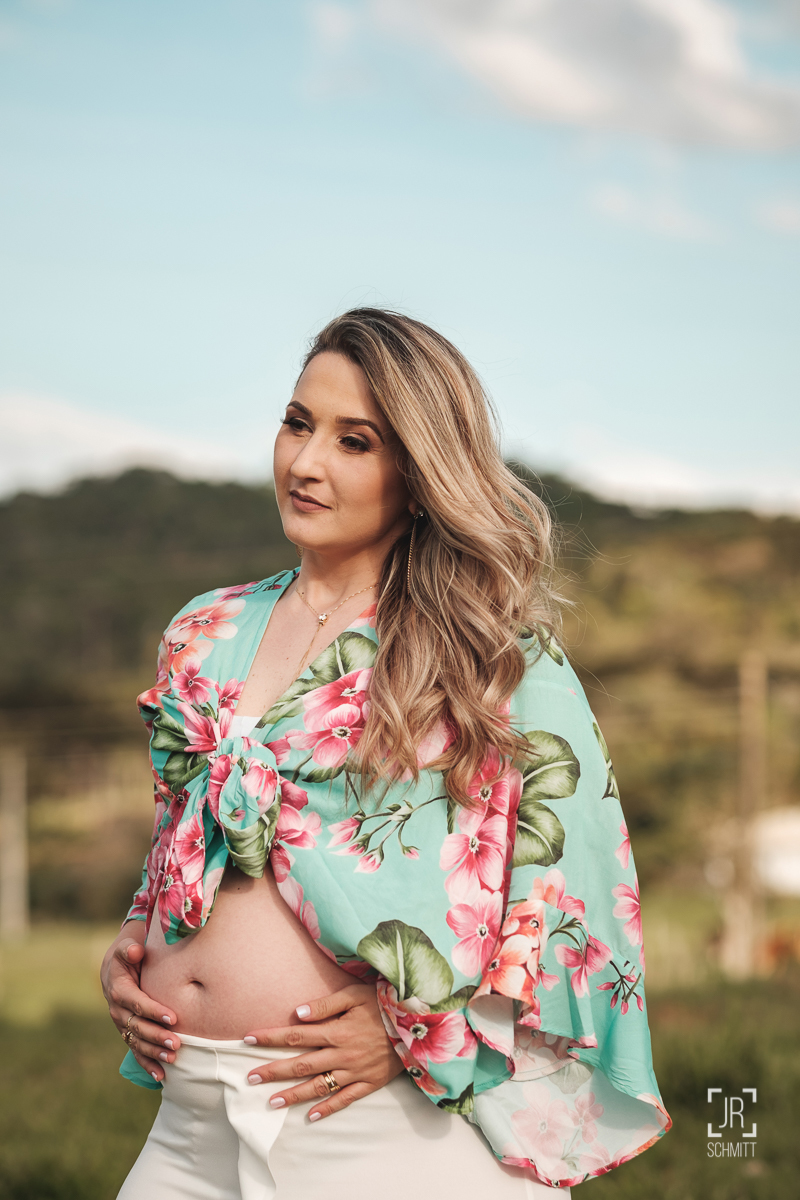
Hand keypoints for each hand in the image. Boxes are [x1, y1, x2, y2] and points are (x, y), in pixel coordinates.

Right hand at [100, 926, 180, 1083]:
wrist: (116, 967)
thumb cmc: (128, 954)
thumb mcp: (125, 947)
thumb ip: (129, 949)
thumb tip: (136, 951)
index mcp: (118, 989)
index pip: (136, 1002)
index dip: (153, 1010)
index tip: (173, 1017)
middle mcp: (118, 1010)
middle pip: (137, 1027)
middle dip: (157, 1036)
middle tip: (177, 1043)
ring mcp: (122, 1024)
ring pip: (137, 1041)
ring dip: (154, 1052)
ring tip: (173, 1058)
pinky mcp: (128, 1032)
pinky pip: (136, 1050)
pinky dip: (147, 1064)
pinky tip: (161, 1076)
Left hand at [243, 982, 403, 1120]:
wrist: (417, 1023)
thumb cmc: (383, 1003)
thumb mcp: (355, 994)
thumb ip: (326, 1003)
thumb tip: (298, 1013)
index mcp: (337, 1031)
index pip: (297, 1035)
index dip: (271, 1037)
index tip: (249, 1039)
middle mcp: (342, 1054)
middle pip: (301, 1064)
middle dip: (274, 1070)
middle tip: (250, 1078)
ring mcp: (355, 1072)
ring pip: (319, 1086)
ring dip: (293, 1095)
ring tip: (272, 1101)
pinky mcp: (369, 1083)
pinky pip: (345, 1099)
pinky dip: (327, 1109)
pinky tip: (311, 1116)